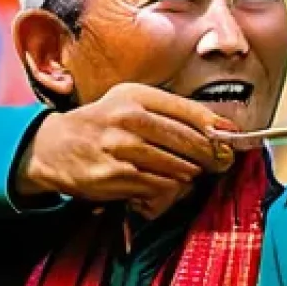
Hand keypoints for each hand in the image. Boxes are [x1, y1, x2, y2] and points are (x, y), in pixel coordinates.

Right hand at [15, 84, 235, 219]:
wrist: (54, 147)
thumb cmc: (104, 124)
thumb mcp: (132, 104)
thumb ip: (172, 113)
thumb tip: (223, 129)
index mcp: (136, 96)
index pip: (189, 111)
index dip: (216, 127)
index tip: (232, 138)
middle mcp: (128, 118)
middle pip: (189, 142)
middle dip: (211, 155)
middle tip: (219, 162)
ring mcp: (121, 148)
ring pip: (179, 167)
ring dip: (189, 174)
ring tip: (187, 172)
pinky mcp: (116, 176)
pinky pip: (161, 186)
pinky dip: (169, 189)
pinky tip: (163, 183)